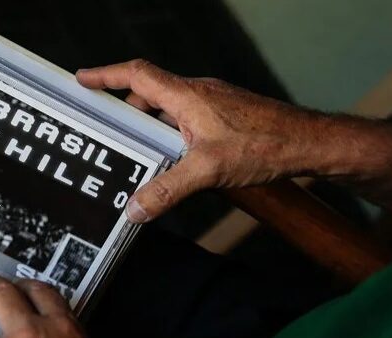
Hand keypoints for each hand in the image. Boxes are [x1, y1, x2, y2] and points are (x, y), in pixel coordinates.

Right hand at [76, 60, 391, 221]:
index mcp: (187, 96)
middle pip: (149, 92)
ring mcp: (214, 103)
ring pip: (170, 107)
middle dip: (125, 110)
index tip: (82, 79)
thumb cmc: (266, 145)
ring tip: (139, 152)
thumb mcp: (208, 170)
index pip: (137, 75)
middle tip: (109, 130)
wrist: (310, 143)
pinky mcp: (227, 116)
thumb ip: (167, 190)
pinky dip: (172, 132)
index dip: (106, 75)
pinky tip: (176, 158)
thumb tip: (135, 209)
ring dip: (151, 124)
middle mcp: (198, 93)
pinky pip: (188, 117)